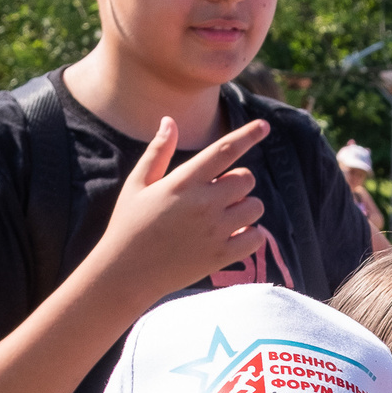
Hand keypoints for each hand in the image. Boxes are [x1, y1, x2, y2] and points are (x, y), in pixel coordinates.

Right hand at [91, 115, 273, 300]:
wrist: (127, 272)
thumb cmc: (130, 224)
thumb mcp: (137, 184)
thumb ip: (158, 152)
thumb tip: (169, 121)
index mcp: (184, 182)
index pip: (224, 151)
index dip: (247, 135)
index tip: (264, 125)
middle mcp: (204, 203)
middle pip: (247, 179)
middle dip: (238, 182)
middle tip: (218, 194)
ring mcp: (215, 231)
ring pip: (255, 207)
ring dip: (245, 208)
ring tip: (223, 216)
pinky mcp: (222, 256)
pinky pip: (256, 237)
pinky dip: (250, 235)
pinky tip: (232, 235)